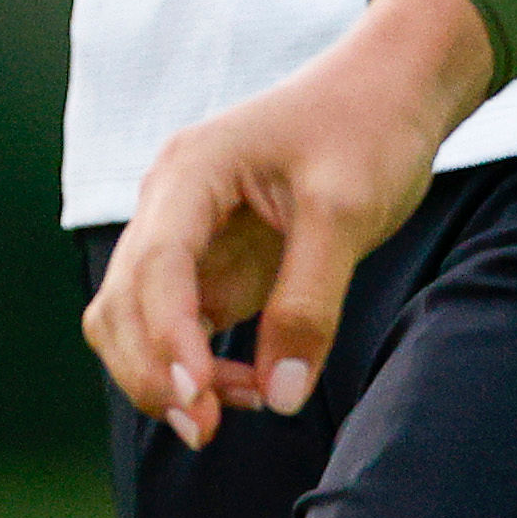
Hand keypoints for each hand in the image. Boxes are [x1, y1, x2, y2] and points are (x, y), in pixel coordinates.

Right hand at [82, 0, 490, 448]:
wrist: (395, 89)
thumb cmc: (369, 126)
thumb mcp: (348, 209)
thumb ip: (310, 300)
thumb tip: (281, 394)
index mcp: (191, 170)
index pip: (154, 265)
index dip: (166, 338)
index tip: (197, 395)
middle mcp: (172, 203)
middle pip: (122, 303)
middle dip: (152, 370)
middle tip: (206, 428)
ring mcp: (188, 236)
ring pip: (137, 324)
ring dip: (169, 375)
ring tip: (244, 404)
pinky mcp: (214, 264)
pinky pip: (183, 330)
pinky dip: (202, 366)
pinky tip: (253, 386)